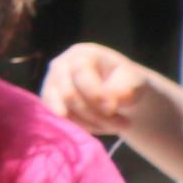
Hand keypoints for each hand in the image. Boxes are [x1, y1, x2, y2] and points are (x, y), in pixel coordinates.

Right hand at [42, 42, 162, 137]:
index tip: (115, 108)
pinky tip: (101, 126)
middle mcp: (59, 65)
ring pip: (63, 112)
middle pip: (69, 95)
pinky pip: (60, 121)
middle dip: (97, 114)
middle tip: (123, 124)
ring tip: (115, 126)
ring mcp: (50, 84)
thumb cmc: (125, 83)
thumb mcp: (134, 81)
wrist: (116, 92)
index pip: (80, 73)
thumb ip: (126, 88)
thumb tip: (116, 101)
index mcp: (82, 54)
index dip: (96, 94)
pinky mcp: (48, 102)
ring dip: (92, 124)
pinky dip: (83, 128)